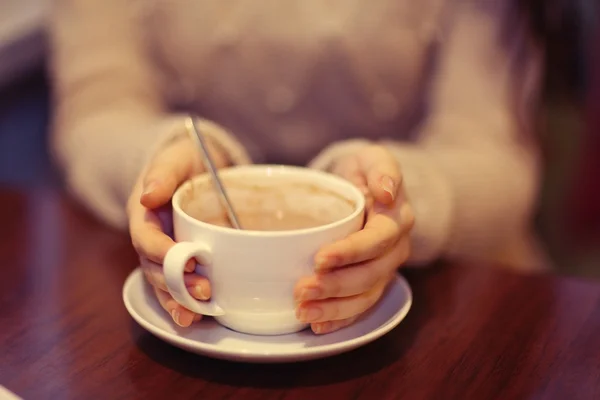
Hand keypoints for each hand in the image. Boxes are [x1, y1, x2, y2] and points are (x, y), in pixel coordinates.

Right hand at [127, 132, 229, 326]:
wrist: (194, 167)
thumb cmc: (184, 160)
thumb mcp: (174, 159)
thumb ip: (162, 174)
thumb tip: (149, 196)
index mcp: (144, 215)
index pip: (145, 237)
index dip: (162, 251)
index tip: (186, 258)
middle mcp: (150, 239)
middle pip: (154, 268)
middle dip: (175, 283)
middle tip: (203, 291)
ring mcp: (163, 255)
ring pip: (162, 284)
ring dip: (177, 301)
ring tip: (194, 316)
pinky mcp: (180, 264)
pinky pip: (176, 287)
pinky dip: (183, 303)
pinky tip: (197, 317)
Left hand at [295, 144, 413, 333]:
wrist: (364, 186)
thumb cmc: (362, 171)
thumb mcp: (371, 158)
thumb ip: (381, 168)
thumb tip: (386, 191)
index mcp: (397, 219)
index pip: (377, 241)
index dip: (350, 253)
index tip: (320, 259)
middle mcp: (395, 249)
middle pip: (371, 275)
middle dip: (336, 286)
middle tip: (302, 290)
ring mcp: (385, 269)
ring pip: (366, 296)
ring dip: (335, 308)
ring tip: (304, 311)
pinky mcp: (372, 284)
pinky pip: (361, 306)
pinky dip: (340, 318)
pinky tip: (317, 325)